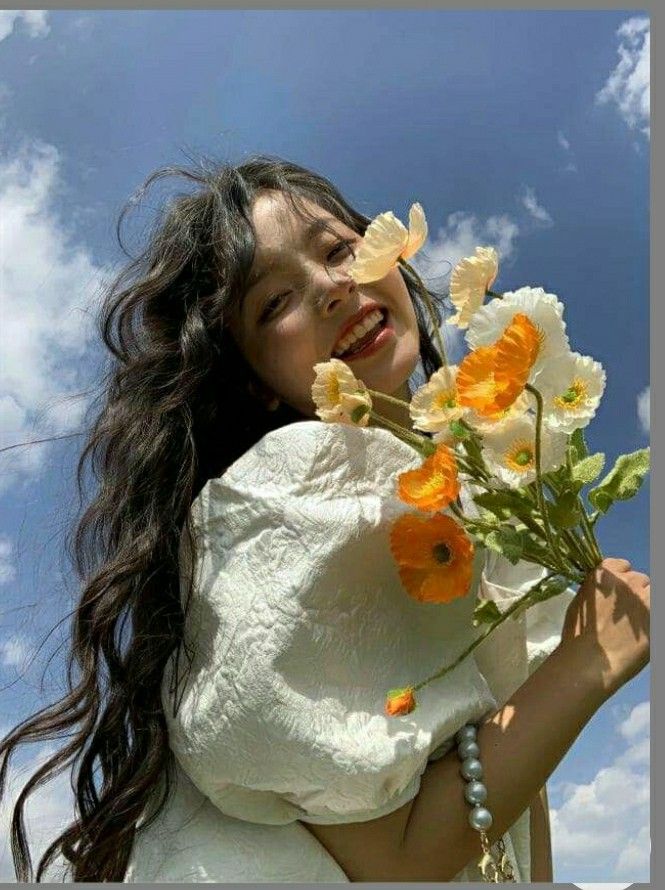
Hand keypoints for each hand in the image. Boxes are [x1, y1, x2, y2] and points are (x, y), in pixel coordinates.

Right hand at [557, 557, 649, 701]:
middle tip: (626, 613)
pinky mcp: (657, 616)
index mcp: (605, 573)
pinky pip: (658, 611)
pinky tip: (643, 632)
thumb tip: (608, 590)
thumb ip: (598, 588)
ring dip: (647, 605)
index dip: (621, 580)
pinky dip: (653, 619)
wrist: (590, 660)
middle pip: (640, 580)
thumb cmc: (579, 634)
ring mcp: (645, 598)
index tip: (616, 594)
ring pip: (654, 594)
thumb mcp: (581, 600)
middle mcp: (628, 580)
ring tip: (636, 624)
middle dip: (635, 593)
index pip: (623, 565)